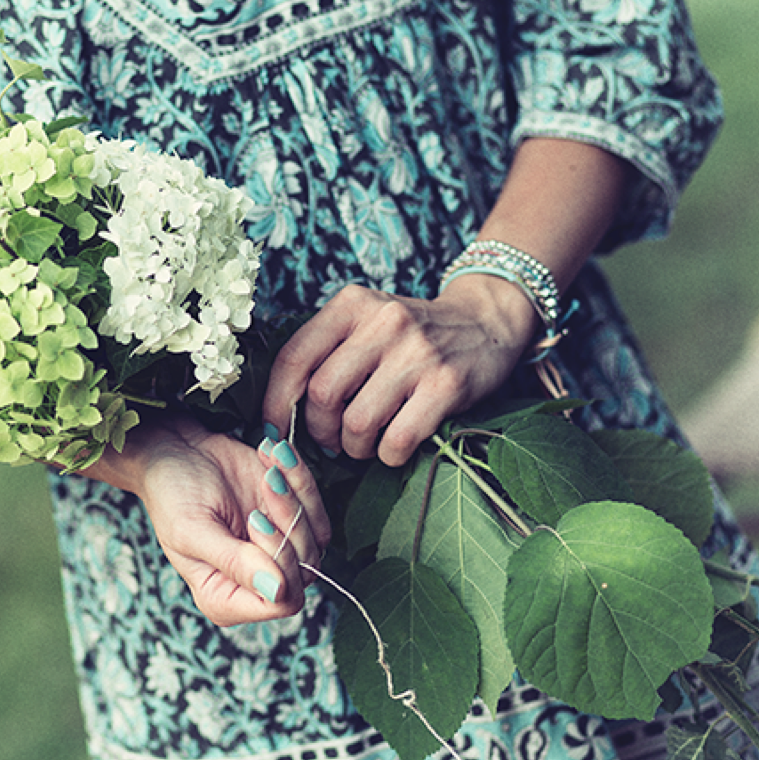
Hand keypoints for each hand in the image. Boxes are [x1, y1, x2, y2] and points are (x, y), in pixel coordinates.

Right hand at [108, 417, 331, 626]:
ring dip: (296, 497)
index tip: (255, 520)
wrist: (177, 451)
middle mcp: (255, 582)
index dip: (279, 562)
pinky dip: (302, 482)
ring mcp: (276, 552)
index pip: (280, 601)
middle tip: (264, 484)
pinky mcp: (290, 521)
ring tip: (269, 469)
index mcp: (223, 598)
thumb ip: (234, 563)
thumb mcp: (192, 530)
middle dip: (289, 522)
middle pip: (303, 572)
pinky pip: (318, 513)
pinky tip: (276, 460)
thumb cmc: (172, 494)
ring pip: (316, 542)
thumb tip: (276, 591)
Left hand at [263, 277, 539, 465]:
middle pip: (323, 395)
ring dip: (354, 447)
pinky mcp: (447, 384)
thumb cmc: (409, 335)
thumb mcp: (364, 323)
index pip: (294, 358)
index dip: (275, 402)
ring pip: (357, 422)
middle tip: (331, 439)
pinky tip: (393, 447)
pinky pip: (398, 438)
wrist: (485, 322)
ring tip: (363, 443)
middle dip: (319, 430)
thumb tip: (276, 413)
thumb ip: (324, 353)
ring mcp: (417, 352)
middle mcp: (383, 321)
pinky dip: (388, 454)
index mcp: (351, 304)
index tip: (273, 429)